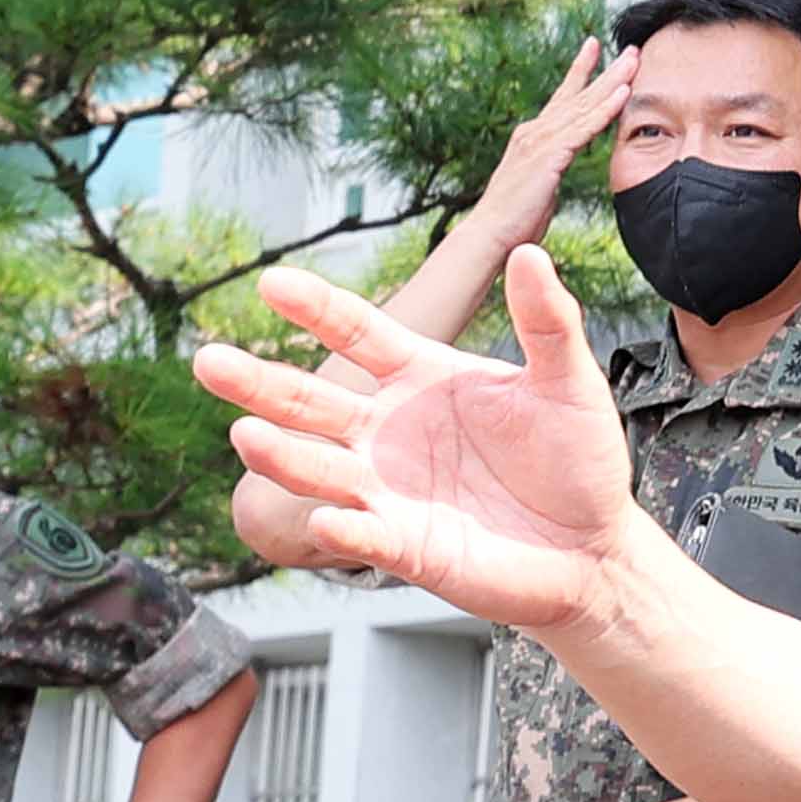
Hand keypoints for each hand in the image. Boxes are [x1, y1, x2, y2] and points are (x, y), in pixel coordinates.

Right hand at [205, 247, 646, 633]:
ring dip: (282, 454)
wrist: (592, 548)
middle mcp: (388, 430)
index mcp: (420, 376)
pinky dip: (342, 525)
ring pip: (318, 467)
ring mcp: (388, 489)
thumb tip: (531, 253)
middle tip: (207, 360)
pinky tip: (327, 517)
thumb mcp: (569, 383)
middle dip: (258, 383)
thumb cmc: (578, 460)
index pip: (357, 330)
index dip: (316, 307)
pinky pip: (360, 533)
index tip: (270, 282)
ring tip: (246, 436)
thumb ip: (547, 323)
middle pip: (310, 399)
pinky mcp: (403, 545)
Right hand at [464, 30, 635, 247]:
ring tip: (634, 60)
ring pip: (584, 105)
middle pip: (579, 95)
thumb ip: (549, 171)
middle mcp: (535, 131)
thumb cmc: (513, 220)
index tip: (594, 48)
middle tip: (631, 49)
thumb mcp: (537, 186)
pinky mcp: (548, 156)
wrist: (489, 235)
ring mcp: (540, 141)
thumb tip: (555, 171)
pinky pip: (583, 128)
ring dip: (612, 81)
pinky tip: (623, 93)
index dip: (581, 72)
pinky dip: (604, 110)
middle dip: (606, 70)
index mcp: (532, 137)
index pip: (563, 99)